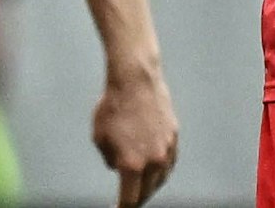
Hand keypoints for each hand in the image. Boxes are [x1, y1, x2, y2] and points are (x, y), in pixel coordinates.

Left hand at [92, 64, 179, 206]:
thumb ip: (110, 160)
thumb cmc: (112, 106)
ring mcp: (167, 149)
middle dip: (136, 199)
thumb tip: (119, 167)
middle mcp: (153, 161)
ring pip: (161, 178)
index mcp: (132, 165)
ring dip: (150, 185)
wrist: (135, 79)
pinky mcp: (174, 136)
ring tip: (142, 186)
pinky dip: (162, 169)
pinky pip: (170, 162)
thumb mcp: (99, 138)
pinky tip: (155, 168)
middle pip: (147, 192)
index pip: (129, 200)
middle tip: (128, 199)